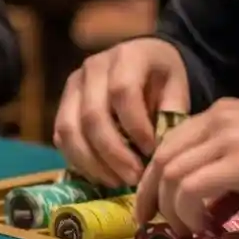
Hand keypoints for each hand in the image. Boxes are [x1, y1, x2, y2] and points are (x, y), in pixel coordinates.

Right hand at [53, 38, 189, 186]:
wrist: (144, 62)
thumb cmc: (162, 78)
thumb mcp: (178, 88)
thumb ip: (172, 114)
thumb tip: (160, 150)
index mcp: (126, 56)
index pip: (122, 92)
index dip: (136, 126)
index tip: (152, 151)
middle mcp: (92, 68)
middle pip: (92, 115)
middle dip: (113, 154)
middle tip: (134, 178)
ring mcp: (72, 86)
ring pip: (69, 129)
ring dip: (92, 162)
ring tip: (116, 182)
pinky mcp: (62, 105)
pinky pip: (61, 137)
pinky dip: (78, 160)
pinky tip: (101, 175)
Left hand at [135, 99, 238, 234]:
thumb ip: (228, 174)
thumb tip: (206, 211)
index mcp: (218, 114)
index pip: (168, 144)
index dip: (151, 178)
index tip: (147, 204)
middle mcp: (216, 121)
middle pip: (162, 159)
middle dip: (148, 196)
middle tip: (149, 223)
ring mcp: (228, 139)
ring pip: (172, 175)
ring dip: (170, 209)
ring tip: (184, 230)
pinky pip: (194, 187)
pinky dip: (188, 210)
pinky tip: (202, 226)